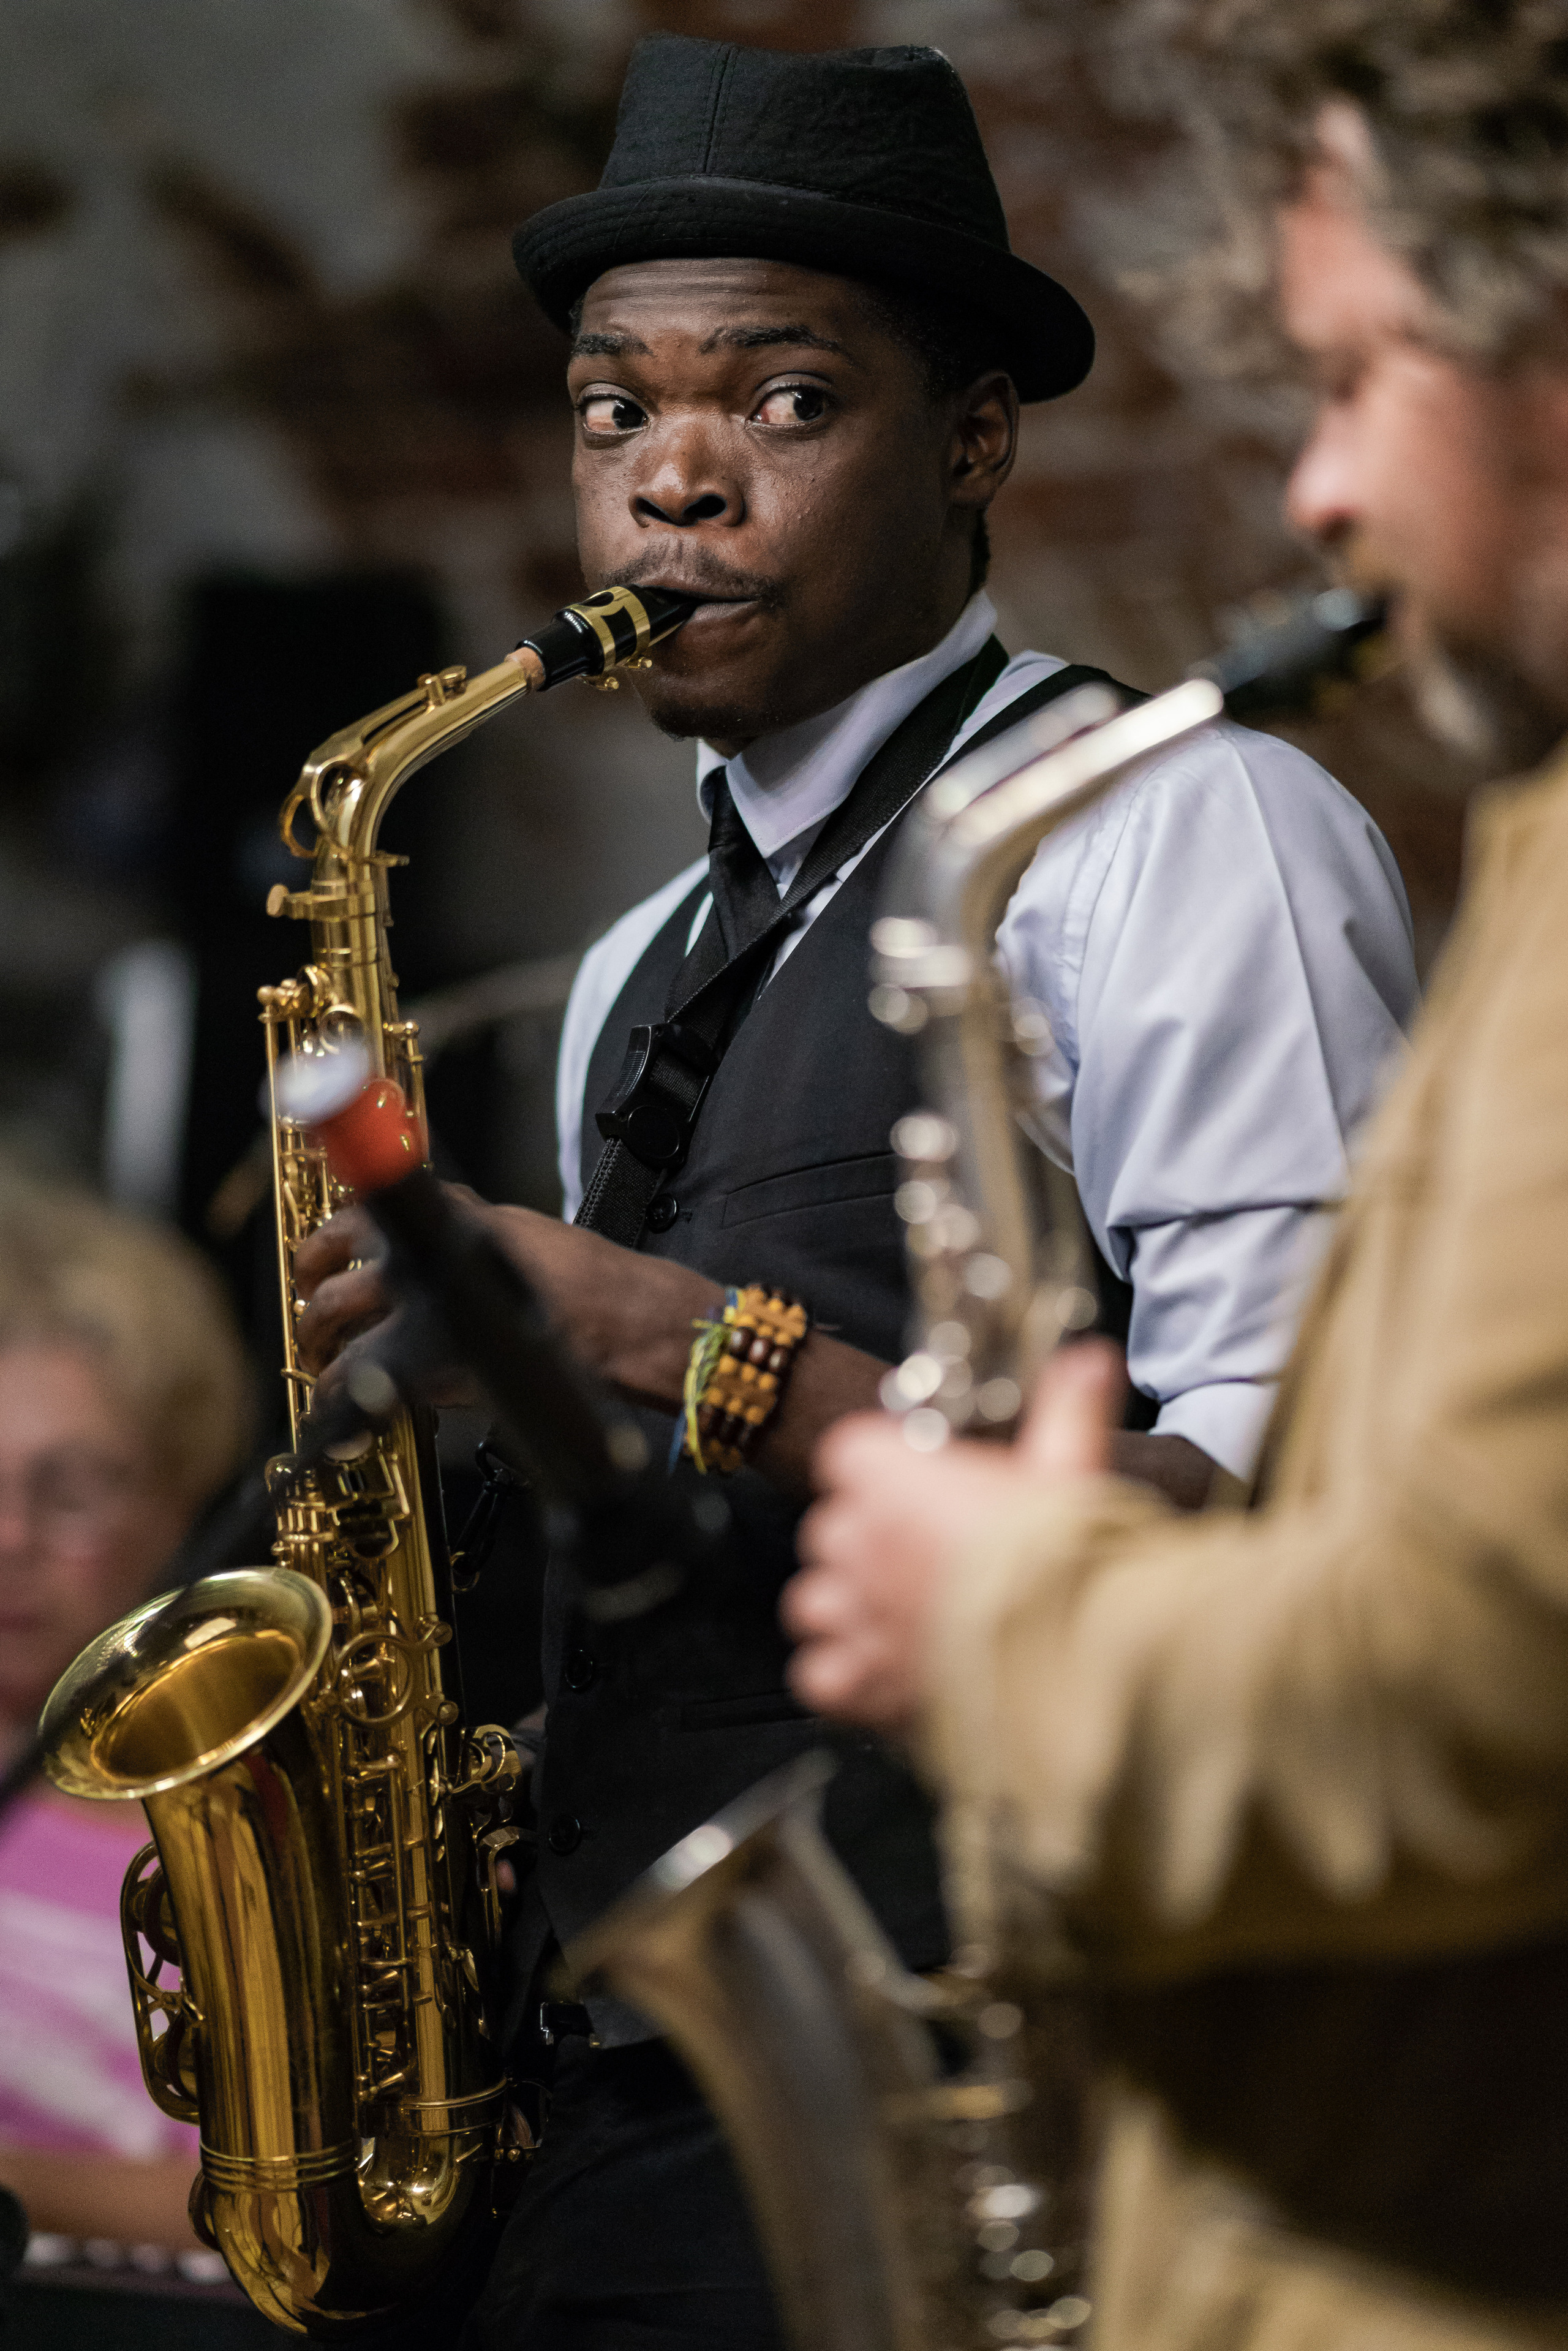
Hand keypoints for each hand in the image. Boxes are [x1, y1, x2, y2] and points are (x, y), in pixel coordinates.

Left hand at [295, 1189, 721, 1410]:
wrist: (622, 1321)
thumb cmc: (585, 1284)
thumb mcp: (517, 1235)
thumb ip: (466, 1239)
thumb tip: (425, 1263)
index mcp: (451, 1213)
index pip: (360, 1208)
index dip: (323, 1240)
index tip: (314, 1265)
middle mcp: (428, 1243)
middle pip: (331, 1258)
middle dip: (309, 1295)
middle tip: (311, 1322)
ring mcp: (424, 1295)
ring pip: (334, 1312)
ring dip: (316, 1342)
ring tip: (323, 1368)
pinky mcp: (430, 1350)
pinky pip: (359, 1372)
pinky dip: (340, 1397)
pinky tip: (342, 1418)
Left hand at [783, 1340, 1123, 1734]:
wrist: (1075, 1657)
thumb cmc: (1066, 1557)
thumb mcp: (1073, 1469)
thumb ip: (1068, 1408)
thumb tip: (1089, 1359)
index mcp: (891, 1477)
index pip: (848, 1454)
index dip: (885, 1470)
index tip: (925, 1487)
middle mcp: (857, 1542)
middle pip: (833, 1529)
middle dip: (872, 1544)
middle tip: (934, 1559)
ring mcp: (851, 1614)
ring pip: (815, 1602)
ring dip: (851, 1610)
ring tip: (907, 1619)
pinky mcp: (856, 1683)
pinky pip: (818, 1673)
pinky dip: (845, 1676)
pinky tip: (890, 1674)